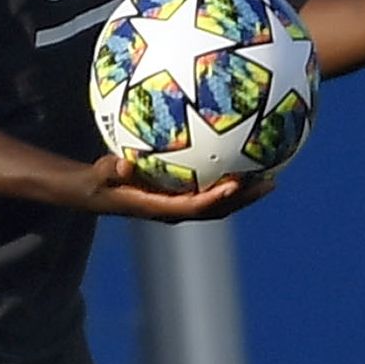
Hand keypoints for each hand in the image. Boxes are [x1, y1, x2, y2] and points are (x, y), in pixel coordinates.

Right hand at [76, 154, 275, 221]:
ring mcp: (179, 203)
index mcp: (159, 208)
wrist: (92, 192)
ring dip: (244, 191)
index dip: (217, 198)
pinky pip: (209, 186)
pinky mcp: (179, 193)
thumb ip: (110, 171)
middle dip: (245, 198)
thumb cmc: (95, 182)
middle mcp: (175, 209)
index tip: (236, 185)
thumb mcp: (97, 176)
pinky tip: (242, 154)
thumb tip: (124, 165)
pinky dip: (228, 176)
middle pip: (218, 208)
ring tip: (271, 173)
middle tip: (271, 182)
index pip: (195, 207)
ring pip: (218, 201)